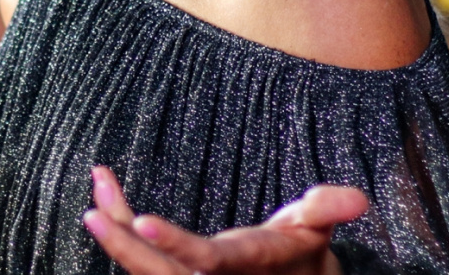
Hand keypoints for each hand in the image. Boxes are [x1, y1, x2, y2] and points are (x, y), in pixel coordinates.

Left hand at [83, 165, 367, 274]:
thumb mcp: (317, 230)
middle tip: (91, 210)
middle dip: (123, 246)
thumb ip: (327, 210)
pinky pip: (143, 259)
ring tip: (98, 183)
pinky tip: (105, 195)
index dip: (174, 244)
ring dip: (116, 229)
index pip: (206, 261)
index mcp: (248, 266)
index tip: (141, 220)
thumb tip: (357, 200)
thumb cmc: (302, 257)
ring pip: (144, 269)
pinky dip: (122, 227)